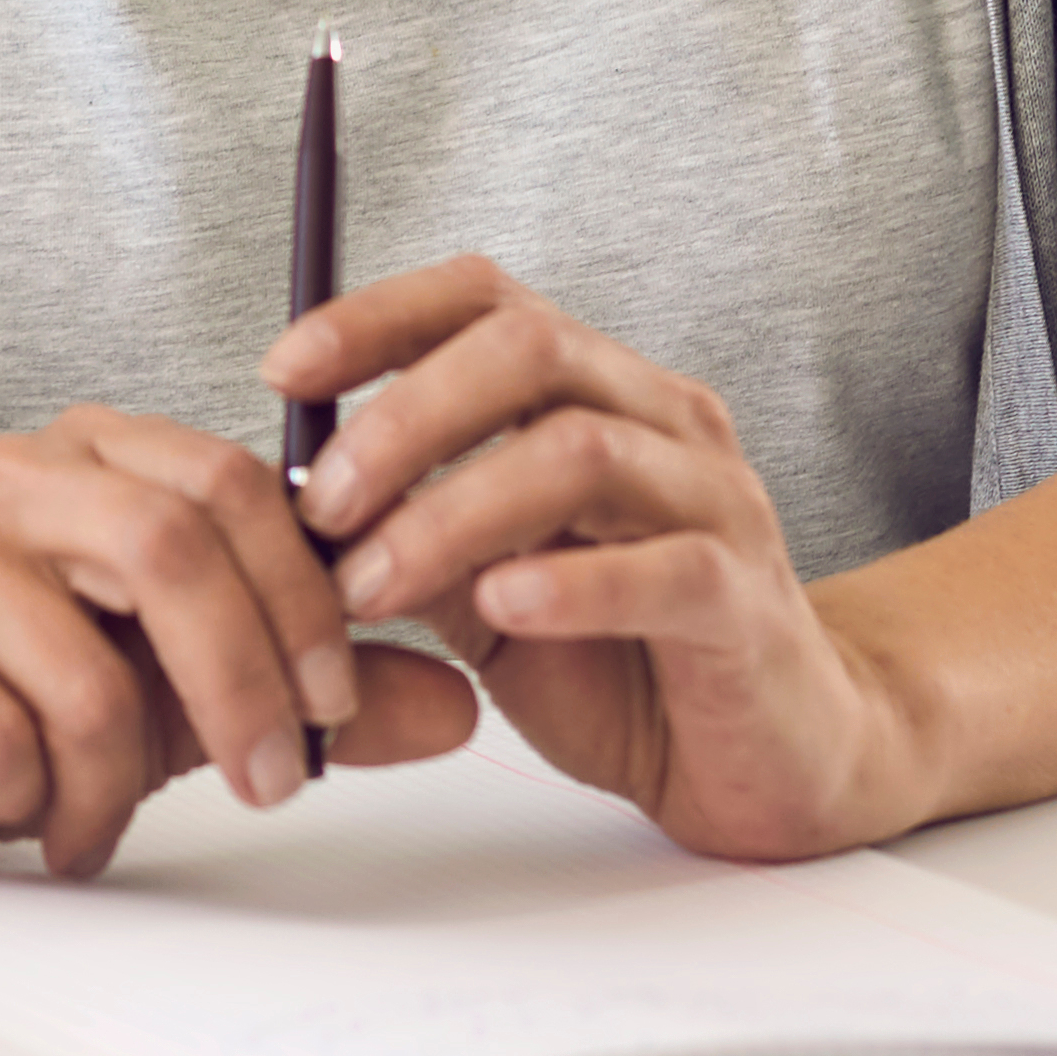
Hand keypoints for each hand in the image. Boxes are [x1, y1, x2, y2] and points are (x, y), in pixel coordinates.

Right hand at [0, 403, 483, 877]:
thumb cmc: (28, 700)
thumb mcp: (197, 696)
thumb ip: (323, 692)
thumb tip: (462, 703)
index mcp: (101, 453)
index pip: (232, 485)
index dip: (302, 598)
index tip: (337, 703)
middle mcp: (13, 473)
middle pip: (169, 549)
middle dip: (242, 686)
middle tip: (273, 783)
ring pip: (83, 671)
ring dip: (116, 781)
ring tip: (99, 818)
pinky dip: (27, 799)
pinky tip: (15, 806)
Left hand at [274, 256, 919, 863]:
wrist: (774, 756)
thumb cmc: (625, 661)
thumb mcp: (489, 591)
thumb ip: (413, 534)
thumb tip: (287, 505)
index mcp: (598, 394)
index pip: (488, 299)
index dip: (380, 316)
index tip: (282, 372)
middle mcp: (662, 421)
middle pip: (528, 350)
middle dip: (403, 417)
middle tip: (317, 505)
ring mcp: (716, 502)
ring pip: (580, 452)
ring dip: (453, 513)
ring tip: (372, 586)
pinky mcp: (747, 600)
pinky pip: (666, 567)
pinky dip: (571, 582)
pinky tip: (500, 606)